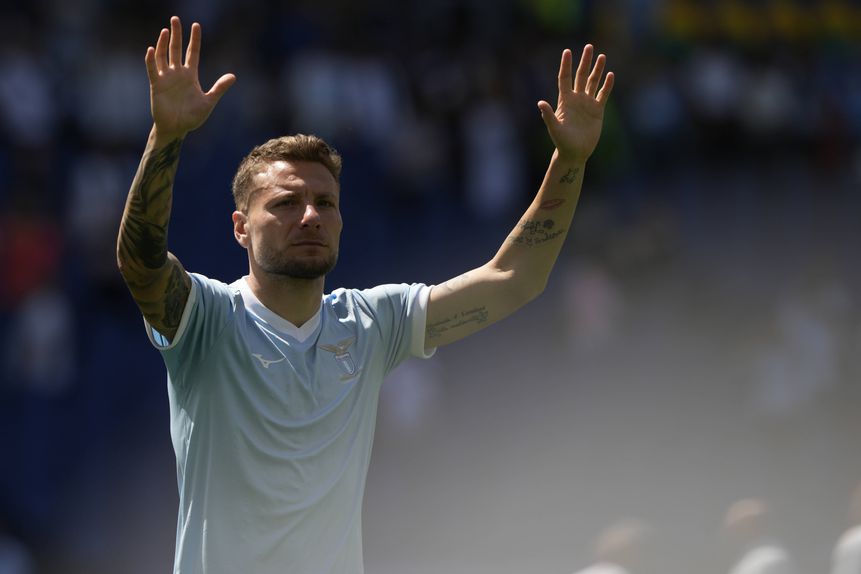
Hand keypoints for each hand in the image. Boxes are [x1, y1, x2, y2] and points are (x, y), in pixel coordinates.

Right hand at [145, 16, 235, 139]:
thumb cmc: (192, 117)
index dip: (194, 40)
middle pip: (176, 49)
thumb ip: (219, 88)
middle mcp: (177, 73)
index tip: (196, 25)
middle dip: (176, 35)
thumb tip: (233, 76)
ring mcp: (166, 78)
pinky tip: (151, 49)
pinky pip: (152, 70)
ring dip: (163, 43)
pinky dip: (151, 60)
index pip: (192, 53)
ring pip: (163, 56)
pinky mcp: (156, 85)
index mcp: (190, 76)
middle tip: (175, 19)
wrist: (177, 129)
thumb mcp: (208, 101)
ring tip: (166, 31)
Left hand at [538, 45, 613, 162]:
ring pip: (593, 82)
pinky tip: (610, 75)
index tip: (567, 51)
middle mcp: (576, 99)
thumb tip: (540, 103)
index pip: (565, 78)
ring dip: (597, 70)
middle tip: (589, 46)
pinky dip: (607, 85)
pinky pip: (603, 95)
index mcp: (565, 101)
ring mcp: (587, 104)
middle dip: (585, 61)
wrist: (575, 152)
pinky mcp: (597, 110)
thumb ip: (548, 115)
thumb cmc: (562, 142)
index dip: (566, 65)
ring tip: (602, 56)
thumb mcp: (555, 129)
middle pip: (581, 76)